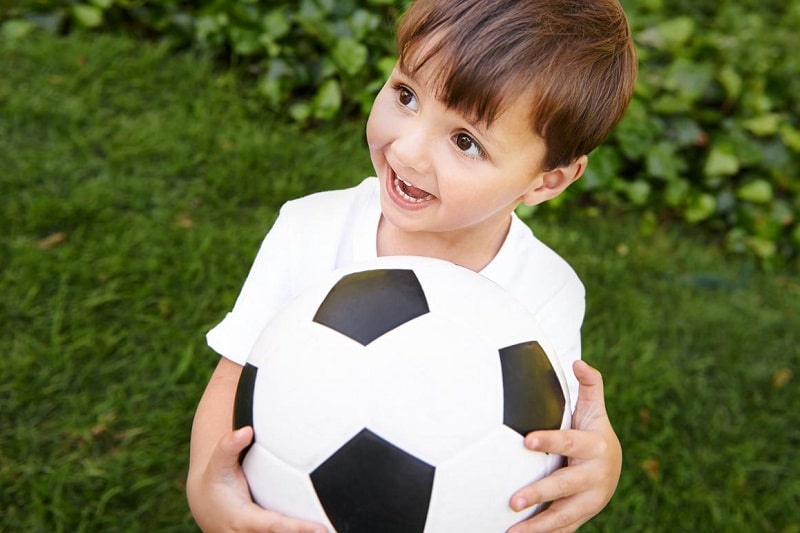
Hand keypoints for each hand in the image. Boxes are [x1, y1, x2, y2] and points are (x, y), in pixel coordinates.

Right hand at [188, 426, 327, 532]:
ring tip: (334, 531)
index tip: (320, 529)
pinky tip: (322, 531)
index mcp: (243, 520)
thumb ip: (229, 446)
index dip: (298, 529)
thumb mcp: (218, 463)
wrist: (204, 504)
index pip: (275, 526)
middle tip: (334, 531)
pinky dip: (299, 532)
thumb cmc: (216, 480)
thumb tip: (246, 430)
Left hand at [507, 360, 621, 532]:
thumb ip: (590, 385)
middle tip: (513, 499)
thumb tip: (578, 361)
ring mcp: (590, 500)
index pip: (568, 442)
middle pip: (565, 486)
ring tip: (511, 530)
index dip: (548, 440)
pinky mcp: (582, 516)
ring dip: (538, 525)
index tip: (526, 440)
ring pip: (564, 515)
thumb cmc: (594, 432)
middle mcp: (594, 476)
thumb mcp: (595, 409)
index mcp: (595, 446)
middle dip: (539, 493)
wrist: (614, 468)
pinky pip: (563, 529)